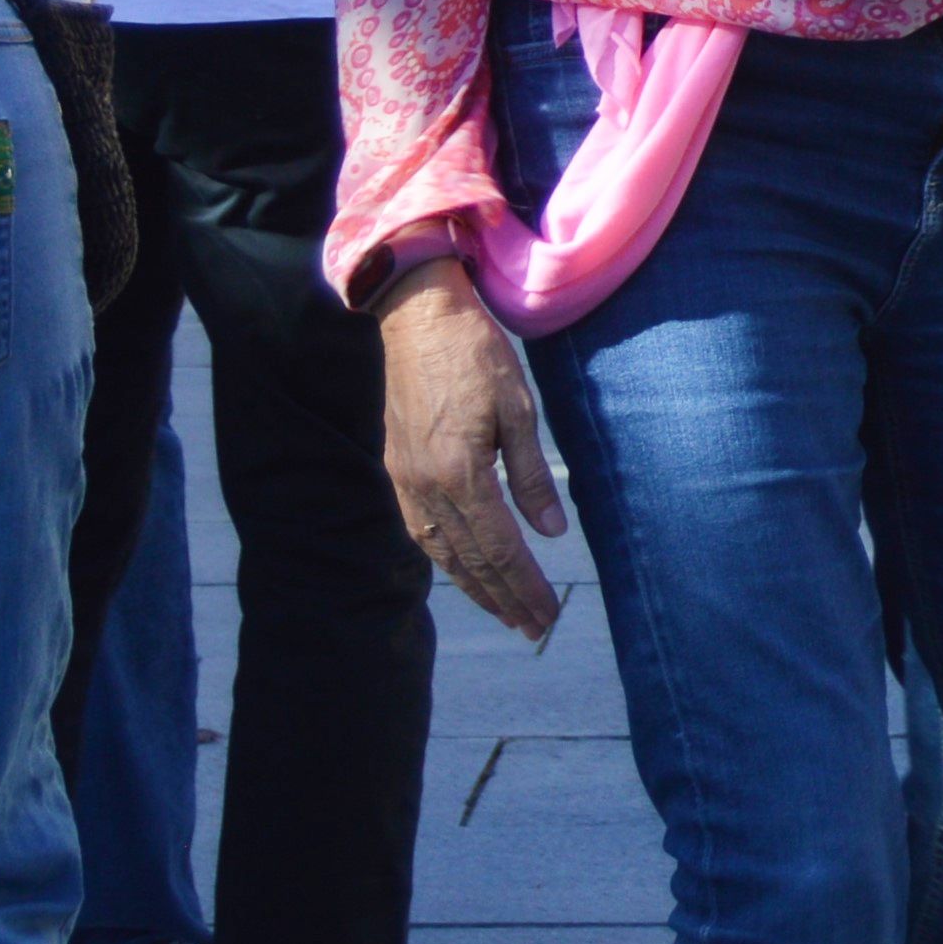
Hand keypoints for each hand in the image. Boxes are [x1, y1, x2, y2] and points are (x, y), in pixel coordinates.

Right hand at [377, 258, 568, 640]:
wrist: (410, 315)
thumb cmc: (471, 351)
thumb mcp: (517, 406)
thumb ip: (531, 474)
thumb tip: (549, 531)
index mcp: (460, 475)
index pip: (498, 550)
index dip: (523, 588)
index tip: (545, 616)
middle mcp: (425, 489)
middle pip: (468, 562)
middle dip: (502, 600)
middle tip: (532, 629)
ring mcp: (403, 482)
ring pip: (441, 553)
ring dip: (473, 587)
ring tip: (503, 611)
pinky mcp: (394, 469)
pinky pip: (420, 532)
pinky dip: (445, 559)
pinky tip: (460, 568)